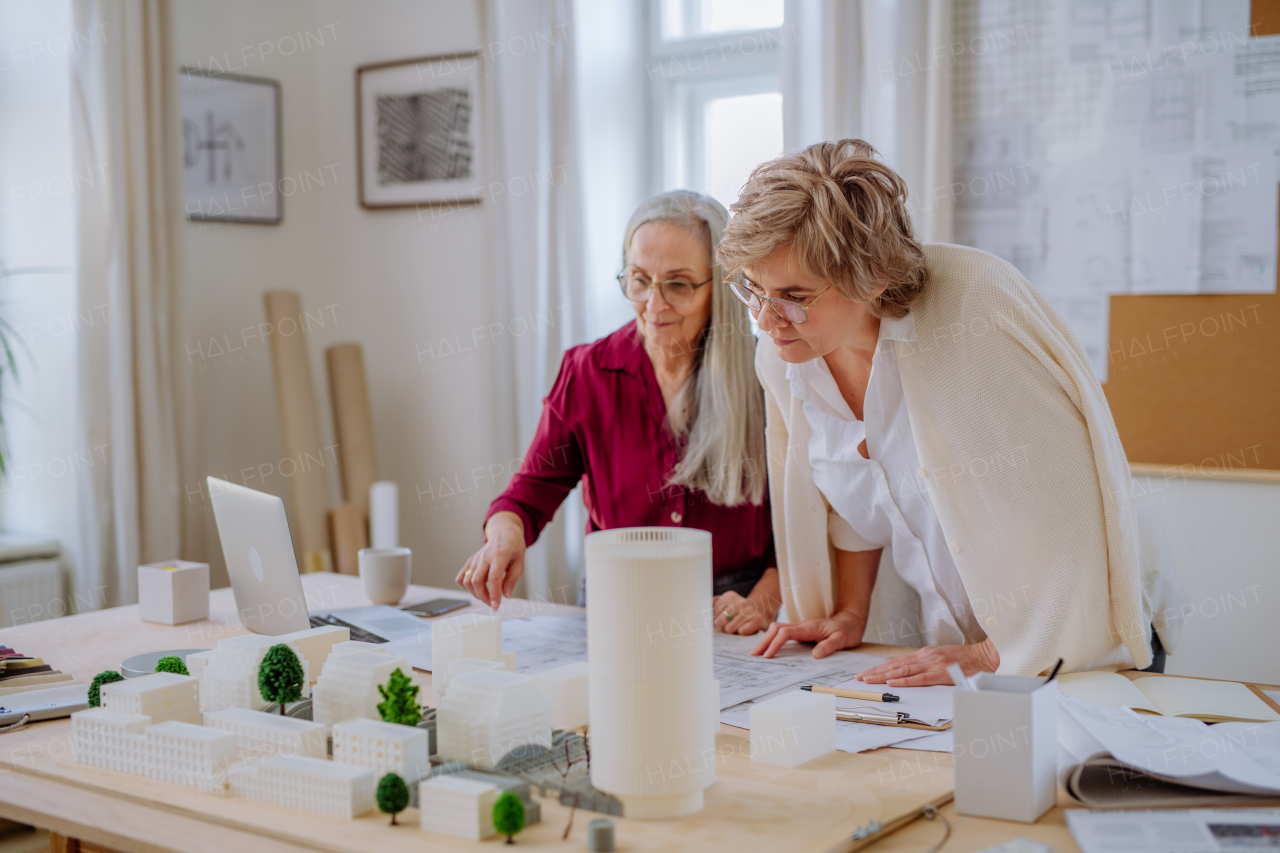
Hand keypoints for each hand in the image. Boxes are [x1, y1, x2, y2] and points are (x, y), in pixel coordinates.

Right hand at [456, 512, 525, 609]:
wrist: (504, 533)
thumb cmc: (514, 548)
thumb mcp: (519, 563)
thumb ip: (512, 580)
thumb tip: (505, 596)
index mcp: (499, 556)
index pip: (494, 578)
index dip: (494, 595)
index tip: (496, 607)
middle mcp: (484, 557)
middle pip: (477, 581)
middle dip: (484, 597)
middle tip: (493, 604)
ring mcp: (475, 559)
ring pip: (467, 581)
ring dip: (475, 594)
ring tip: (486, 597)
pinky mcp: (470, 561)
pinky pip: (461, 577)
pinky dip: (465, 586)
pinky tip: (476, 588)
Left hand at [712, 591, 768, 634]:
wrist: (760, 613)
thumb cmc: (737, 612)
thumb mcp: (724, 604)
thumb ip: (712, 604)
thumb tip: (700, 609)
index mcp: (729, 596)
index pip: (712, 612)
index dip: (715, 618)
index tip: (721, 617)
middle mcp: (740, 601)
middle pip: (719, 622)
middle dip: (723, 625)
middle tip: (730, 623)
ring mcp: (749, 610)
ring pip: (729, 629)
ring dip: (732, 630)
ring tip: (737, 625)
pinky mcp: (757, 620)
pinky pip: (741, 631)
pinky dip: (741, 632)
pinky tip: (745, 627)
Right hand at [751, 610, 864, 658]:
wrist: (850, 620)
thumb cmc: (846, 630)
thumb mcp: (842, 639)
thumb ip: (829, 646)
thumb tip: (815, 655)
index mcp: (809, 628)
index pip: (786, 633)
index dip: (775, 643)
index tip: (768, 656)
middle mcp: (802, 626)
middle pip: (776, 629)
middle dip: (764, 641)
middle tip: (754, 655)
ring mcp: (800, 628)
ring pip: (777, 630)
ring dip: (766, 640)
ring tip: (757, 653)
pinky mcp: (801, 632)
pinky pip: (782, 634)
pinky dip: (772, 639)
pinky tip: (769, 647)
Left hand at [857, 639, 999, 686]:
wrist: (984, 656)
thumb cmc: (963, 660)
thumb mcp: (940, 658)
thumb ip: (924, 664)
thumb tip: (906, 671)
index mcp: (924, 654)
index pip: (896, 662)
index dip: (879, 668)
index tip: (865, 674)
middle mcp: (925, 657)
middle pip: (895, 666)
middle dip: (875, 672)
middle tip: (860, 678)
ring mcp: (933, 664)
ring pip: (903, 671)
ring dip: (884, 676)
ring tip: (869, 680)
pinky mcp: (942, 673)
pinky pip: (921, 679)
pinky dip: (905, 681)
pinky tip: (893, 684)